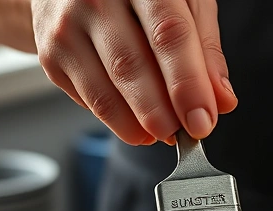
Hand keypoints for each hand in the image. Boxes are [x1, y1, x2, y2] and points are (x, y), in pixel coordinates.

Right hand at [31, 0, 237, 144]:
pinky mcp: (51, 56)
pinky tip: (136, 121)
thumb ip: (205, 49)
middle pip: (131, 66)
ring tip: (162, 133)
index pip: (168, 34)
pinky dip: (117, 120)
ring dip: (138, 124)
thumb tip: (221, 100)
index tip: (202, 120)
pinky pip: (88, 100)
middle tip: (183, 135)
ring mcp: (66, 27)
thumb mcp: (184, 2)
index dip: (187, 84)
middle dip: (161, 112)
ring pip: (104, 92)